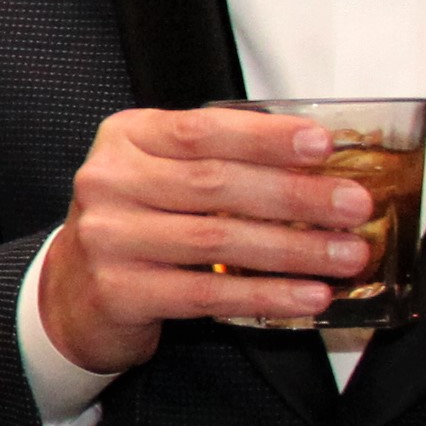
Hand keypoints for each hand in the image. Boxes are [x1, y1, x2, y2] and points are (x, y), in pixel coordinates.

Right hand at [38, 105, 378, 374]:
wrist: (73, 294)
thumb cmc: (139, 225)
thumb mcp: (165, 176)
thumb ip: (223, 162)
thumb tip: (320, 170)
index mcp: (126, 140)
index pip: (201, 131)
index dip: (266, 138)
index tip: (323, 146)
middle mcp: (108, 183)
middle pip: (215, 184)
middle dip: (295, 196)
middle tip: (352, 205)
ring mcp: (108, 238)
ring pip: (216, 240)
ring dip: (293, 249)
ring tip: (346, 255)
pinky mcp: (117, 291)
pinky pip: (205, 293)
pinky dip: (265, 294)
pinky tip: (308, 295)